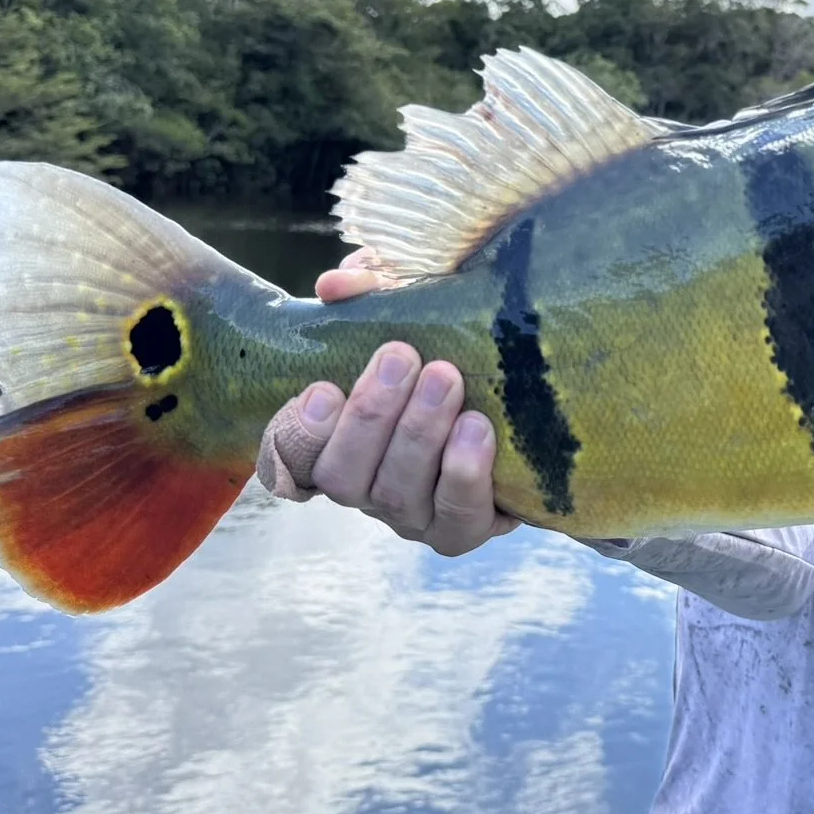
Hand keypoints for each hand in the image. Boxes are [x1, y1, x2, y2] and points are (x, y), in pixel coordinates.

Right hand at [256, 254, 517, 555]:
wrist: (527, 401)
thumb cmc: (447, 344)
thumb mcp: (408, 305)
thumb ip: (370, 286)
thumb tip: (338, 283)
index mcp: (333, 441)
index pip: (287, 456)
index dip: (296, 433)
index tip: (322, 388)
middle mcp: (363, 486)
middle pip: (343, 475)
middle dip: (370, 414)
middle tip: (401, 356)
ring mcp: (410, 515)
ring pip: (395, 495)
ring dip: (418, 434)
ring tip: (446, 378)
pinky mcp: (461, 530)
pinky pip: (455, 518)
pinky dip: (464, 473)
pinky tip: (477, 429)